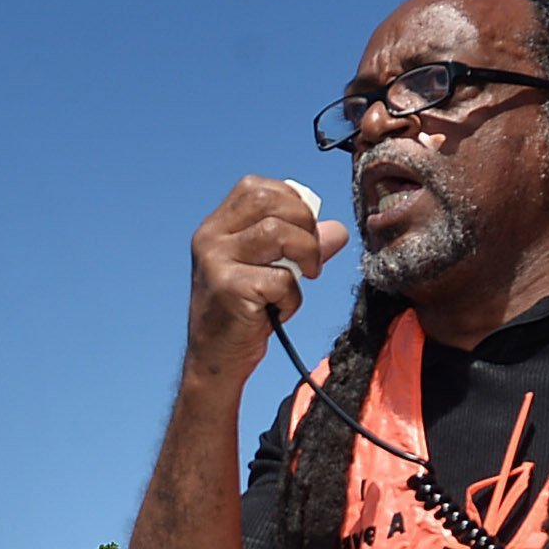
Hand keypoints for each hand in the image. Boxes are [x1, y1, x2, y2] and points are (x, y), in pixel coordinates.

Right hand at [183, 176, 350, 385]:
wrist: (215, 360)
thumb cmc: (243, 313)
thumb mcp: (270, 271)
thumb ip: (301, 246)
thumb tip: (338, 231)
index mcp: (216, 227)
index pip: (256, 188)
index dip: (291, 201)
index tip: (304, 230)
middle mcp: (210, 238)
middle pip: (269, 202)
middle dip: (304, 225)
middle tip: (310, 257)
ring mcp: (216, 262)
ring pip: (277, 233)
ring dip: (305, 255)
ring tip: (302, 280)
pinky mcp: (229, 289)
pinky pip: (280, 279)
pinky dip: (291, 297)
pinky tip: (279, 310)